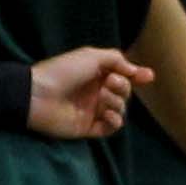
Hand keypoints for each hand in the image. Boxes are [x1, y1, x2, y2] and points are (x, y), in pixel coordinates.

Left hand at [27, 43, 149, 141]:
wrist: (38, 95)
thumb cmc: (63, 71)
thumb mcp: (90, 56)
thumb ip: (116, 60)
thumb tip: (136, 70)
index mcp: (96, 74)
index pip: (123, 76)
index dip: (136, 76)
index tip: (148, 76)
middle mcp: (96, 92)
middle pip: (124, 92)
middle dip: (123, 87)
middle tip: (109, 83)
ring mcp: (92, 111)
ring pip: (120, 109)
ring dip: (116, 102)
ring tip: (102, 97)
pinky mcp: (88, 128)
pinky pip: (111, 127)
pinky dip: (115, 121)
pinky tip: (108, 114)